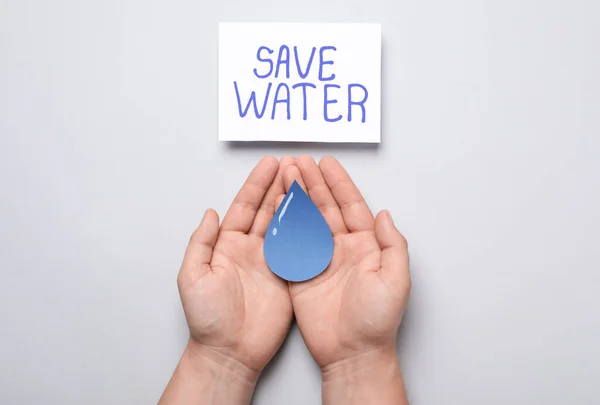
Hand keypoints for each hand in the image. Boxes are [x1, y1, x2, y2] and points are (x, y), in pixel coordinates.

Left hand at [160, 157, 294, 404]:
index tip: (270, 164)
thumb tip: (210, 212)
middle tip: (294, 164)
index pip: (244, 207)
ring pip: (285, 225)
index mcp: (227, 246)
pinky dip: (307, 230)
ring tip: (306, 179)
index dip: (256, 185)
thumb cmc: (207, 319)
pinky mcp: (288, 277)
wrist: (230, 352)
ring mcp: (271, 262)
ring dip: (294, 202)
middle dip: (279, 186)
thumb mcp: (193, 277)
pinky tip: (315, 213)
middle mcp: (251, 249)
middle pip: (267, 210)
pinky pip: (299, 249)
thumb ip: (201, 243)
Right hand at [280, 156, 410, 403]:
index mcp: (366, 246)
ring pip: (307, 222)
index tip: (326, 163)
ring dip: (297, 198)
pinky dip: (283, 226)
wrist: (352, 354)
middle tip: (298, 162)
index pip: (351, 206)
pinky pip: (291, 245)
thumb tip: (384, 214)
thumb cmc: (377, 321)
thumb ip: (392, 244)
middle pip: (325, 208)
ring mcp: (320, 260)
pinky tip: (277, 208)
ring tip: (285, 176)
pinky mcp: (301, 275)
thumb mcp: (396, 280)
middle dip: (312, 184)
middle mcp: (342, 249)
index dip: (339, 184)